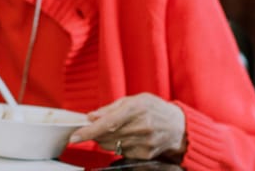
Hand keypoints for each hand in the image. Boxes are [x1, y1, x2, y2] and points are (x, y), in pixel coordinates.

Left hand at [69, 93, 185, 161]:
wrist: (179, 127)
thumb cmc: (155, 109)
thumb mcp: (134, 100)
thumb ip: (110, 108)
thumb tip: (91, 116)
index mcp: (136, 109)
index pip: (107, 123)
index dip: (88, 131)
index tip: (74, 137)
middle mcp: (140, 127)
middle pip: (106, 136)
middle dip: (95, 134)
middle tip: (97, 128)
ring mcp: (143, 143)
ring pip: (111, 146)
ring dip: (106, 140)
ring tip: (118, 130)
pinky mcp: (144, 154)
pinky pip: (121, 152)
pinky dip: (119, 145)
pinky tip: (129, 138)